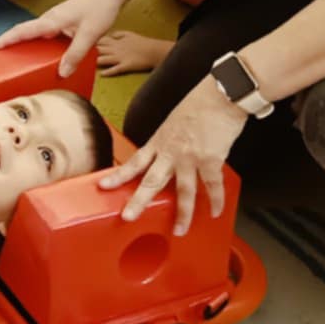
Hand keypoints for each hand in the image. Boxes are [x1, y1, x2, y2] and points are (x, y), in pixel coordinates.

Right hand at [0, 0, 123, 75]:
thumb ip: (75, 54)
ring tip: (12, 58)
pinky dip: (34, 42)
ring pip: (32, 32)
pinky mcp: (62, 20)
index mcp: (50, 21)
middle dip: (6, 43)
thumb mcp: (90, 34)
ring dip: (20, 43)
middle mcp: (49, 19)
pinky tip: (40, 52)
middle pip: (22, 31)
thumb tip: (62, 73)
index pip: (21, 32)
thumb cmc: (100, 7)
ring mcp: (55, 19)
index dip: (3, 40)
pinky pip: (43, 33)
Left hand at [97, 77, 244, 234]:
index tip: (103, 186)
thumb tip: (169, 151)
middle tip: (127, 217)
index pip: (134, 162)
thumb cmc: (200, 103)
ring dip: (182, 214)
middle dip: (138, 201)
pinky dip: (216, 201)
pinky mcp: (211, 159)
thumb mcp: (173, 121)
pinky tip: (215, 212)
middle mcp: (170, 152)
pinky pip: (212, 186)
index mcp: (159, 141)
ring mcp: (190, 158)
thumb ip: (169, 139)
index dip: (118, 176)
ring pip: (183, 192)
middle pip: (151, 181)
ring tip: (179, 229)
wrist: (221, 94)